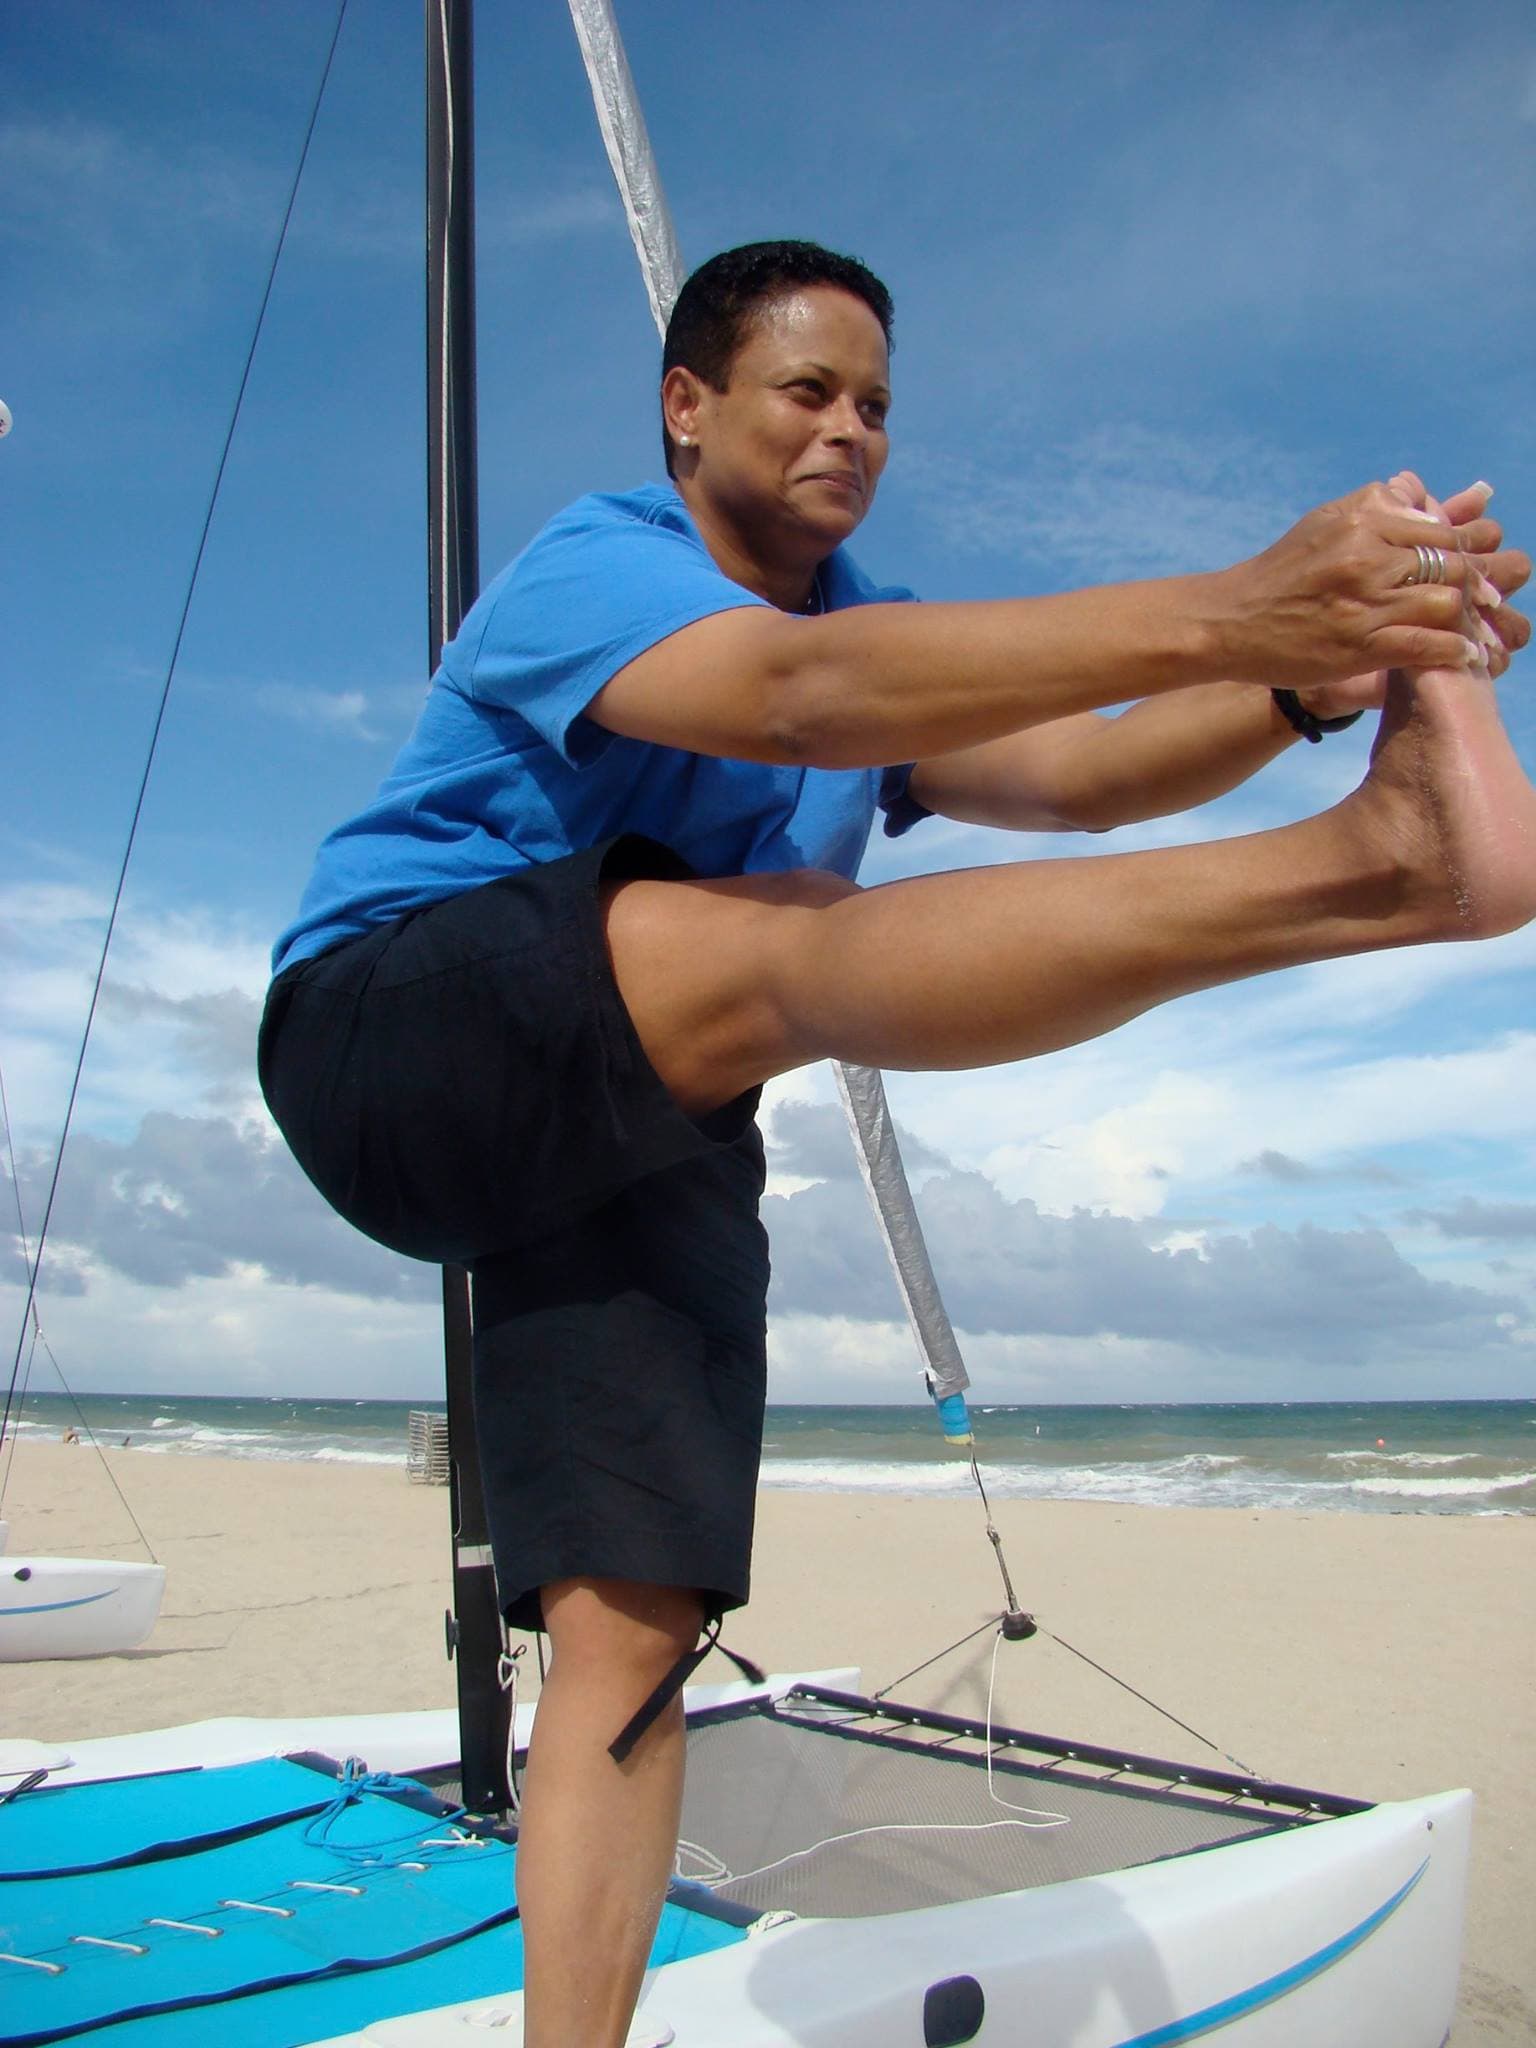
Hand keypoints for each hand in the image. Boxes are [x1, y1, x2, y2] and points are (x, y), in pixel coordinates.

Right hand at [1214, 478, 1528, 688]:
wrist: (1229, 620)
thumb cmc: (1282, 572)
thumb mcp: (1327, 522)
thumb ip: (1381, 506)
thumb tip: (1430, 493)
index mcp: (1361, 518)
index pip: (1439, 530)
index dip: (1466, 550)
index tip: (1473, 568)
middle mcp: (1365, 555)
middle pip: (1450, 564)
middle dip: (1476, 585)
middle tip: (1490, 603)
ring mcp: (1362, 602)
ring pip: (1446, 603)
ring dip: (1469, 620)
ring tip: (1478, 631)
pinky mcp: (1358, 645)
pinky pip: (1426, 645)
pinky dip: (1454, 651)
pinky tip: (1464, 656)